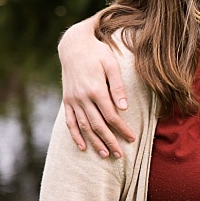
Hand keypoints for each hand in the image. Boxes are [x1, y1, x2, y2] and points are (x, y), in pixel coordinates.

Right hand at [58, 20, 135, 157]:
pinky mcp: (67, 100)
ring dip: (94, 142)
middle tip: (120, 155)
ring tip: (105, 154)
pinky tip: (82, 146)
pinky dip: (75, 135)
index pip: (112, 116)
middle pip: (98, 125)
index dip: (122, 129)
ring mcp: (73, 100)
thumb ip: (117, 86)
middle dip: (110, 141)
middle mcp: (83, 98)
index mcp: (96, 89)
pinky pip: (70, 122)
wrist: (73, 45)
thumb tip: (124, 108)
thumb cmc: (97, 53)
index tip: (132, 138)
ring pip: (84, 126)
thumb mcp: (111, 64)